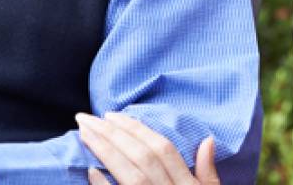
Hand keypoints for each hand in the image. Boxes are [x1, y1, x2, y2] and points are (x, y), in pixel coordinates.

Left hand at [74, 113, 217, 184]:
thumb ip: (208, 173)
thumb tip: (207, 140)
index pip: (162, 150)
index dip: (137, 129)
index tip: (111, 116)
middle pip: (143, 157)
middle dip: (113, 134)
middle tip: (86, 118)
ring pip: (133, 176)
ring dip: (106, 152)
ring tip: (84, 135)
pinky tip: (90, 171)